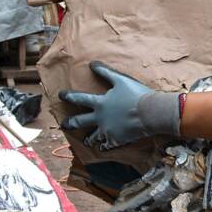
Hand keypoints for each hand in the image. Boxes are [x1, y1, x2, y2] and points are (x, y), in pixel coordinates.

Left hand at [59, 61, 179, 149]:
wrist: (150, 112)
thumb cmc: (136, 94)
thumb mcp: (120, 80)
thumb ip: (105, 72)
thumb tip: (91, 64)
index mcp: (100, 103)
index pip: (80, 99)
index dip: (69, 96)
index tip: (61, 95)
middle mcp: (100, 118)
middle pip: (80, 121)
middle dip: (71, 123)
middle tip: (64, 125)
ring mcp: (107, 131)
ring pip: (93, 137)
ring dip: (89, 139)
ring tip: (86, 142)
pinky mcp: (116, 140)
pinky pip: (107, 145)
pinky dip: (104, 146)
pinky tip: (103, 148)